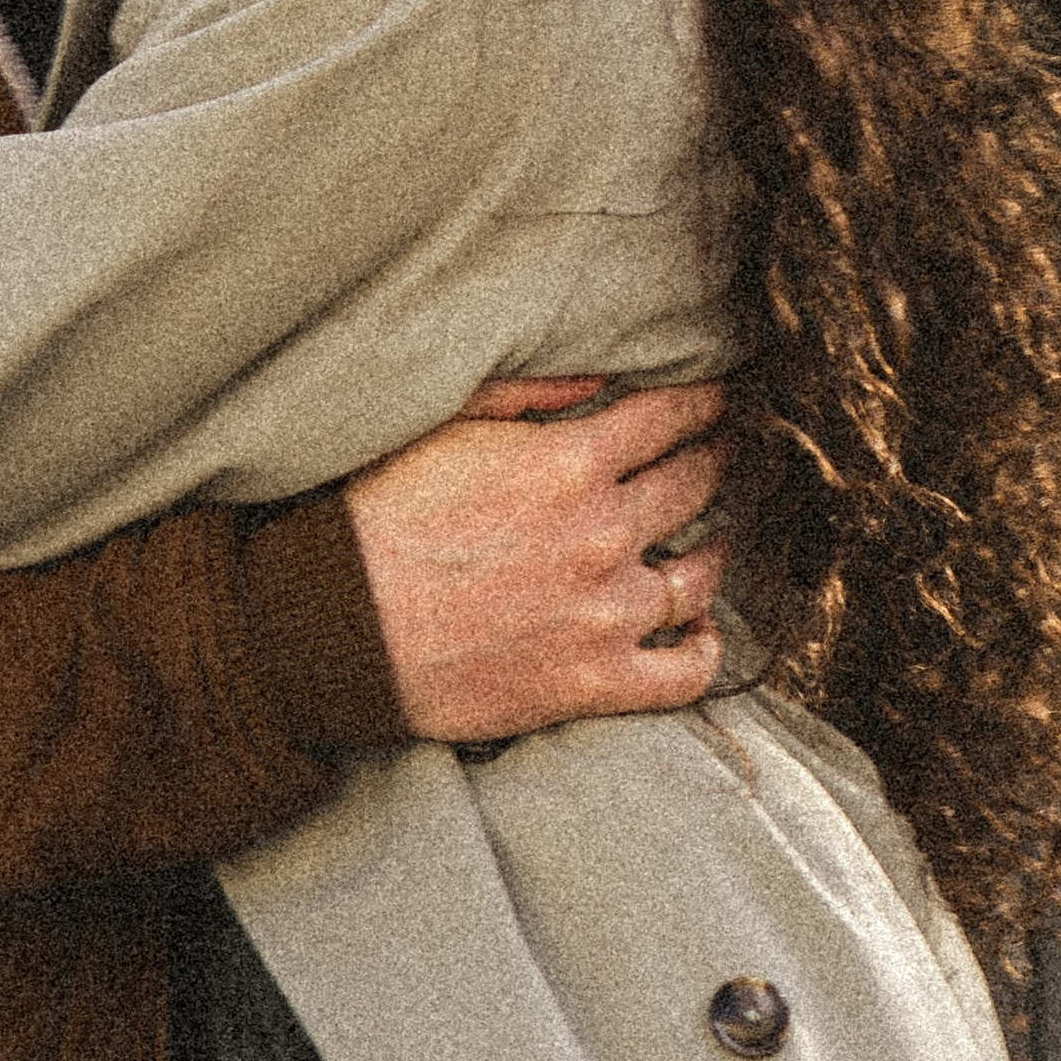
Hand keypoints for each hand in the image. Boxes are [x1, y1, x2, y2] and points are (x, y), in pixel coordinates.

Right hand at [344, 376, 730, 740]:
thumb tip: (606, 377)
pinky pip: (684, 674)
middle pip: (694, 484)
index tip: (719, 396)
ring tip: (718, 538)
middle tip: (727, 450)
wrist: (334, 624)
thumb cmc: (375, 513)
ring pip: (700, 576)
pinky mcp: (594, 682)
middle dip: (716, 458)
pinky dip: (704, 651)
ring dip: (717, 550)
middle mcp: (604, 533)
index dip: (703, 401)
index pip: (670, 415)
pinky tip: (700, 632)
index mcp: (570, 461)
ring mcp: (606, 613)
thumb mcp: (444, 422)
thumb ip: (529, 392)